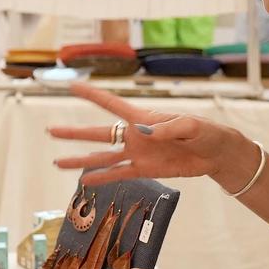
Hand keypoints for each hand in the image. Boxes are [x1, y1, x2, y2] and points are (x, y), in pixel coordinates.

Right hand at [46, 82, 246, 186]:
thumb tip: (144, 133)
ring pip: (103, 157)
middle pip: (99, 133)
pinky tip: (83, 181)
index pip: (112, 104)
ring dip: (81, 160)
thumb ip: (169, 128)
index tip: (72, 86)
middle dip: (75, 133)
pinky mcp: (145, 170)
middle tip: (51, 131)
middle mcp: (135, 134)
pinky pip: (118, 174)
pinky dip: (101, 179)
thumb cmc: (206, 133)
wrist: (216, 154)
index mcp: (143, 117)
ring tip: (58, 162)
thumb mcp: (192, 126)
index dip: (92, 95)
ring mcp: (138, 153)